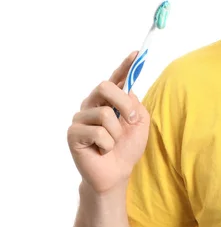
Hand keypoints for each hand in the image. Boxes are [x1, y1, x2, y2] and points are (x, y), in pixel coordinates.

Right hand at [67, 52, 149, 194]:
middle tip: (131, 121)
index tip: (137, 53)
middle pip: (105, 86)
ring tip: (112, 143)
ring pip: (105, 113)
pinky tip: (102, 150)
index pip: (116, 78)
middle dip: (124, 104)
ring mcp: (81, 118)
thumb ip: (135, 104)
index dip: (125, 65)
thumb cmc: (127, 147)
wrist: (117, 173)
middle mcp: (92, 104)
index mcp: (109, 100)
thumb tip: (128, 90)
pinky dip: (107, 145)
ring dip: (117, 132)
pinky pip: (98, 133)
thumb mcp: (140, 123)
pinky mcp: (73, 134)